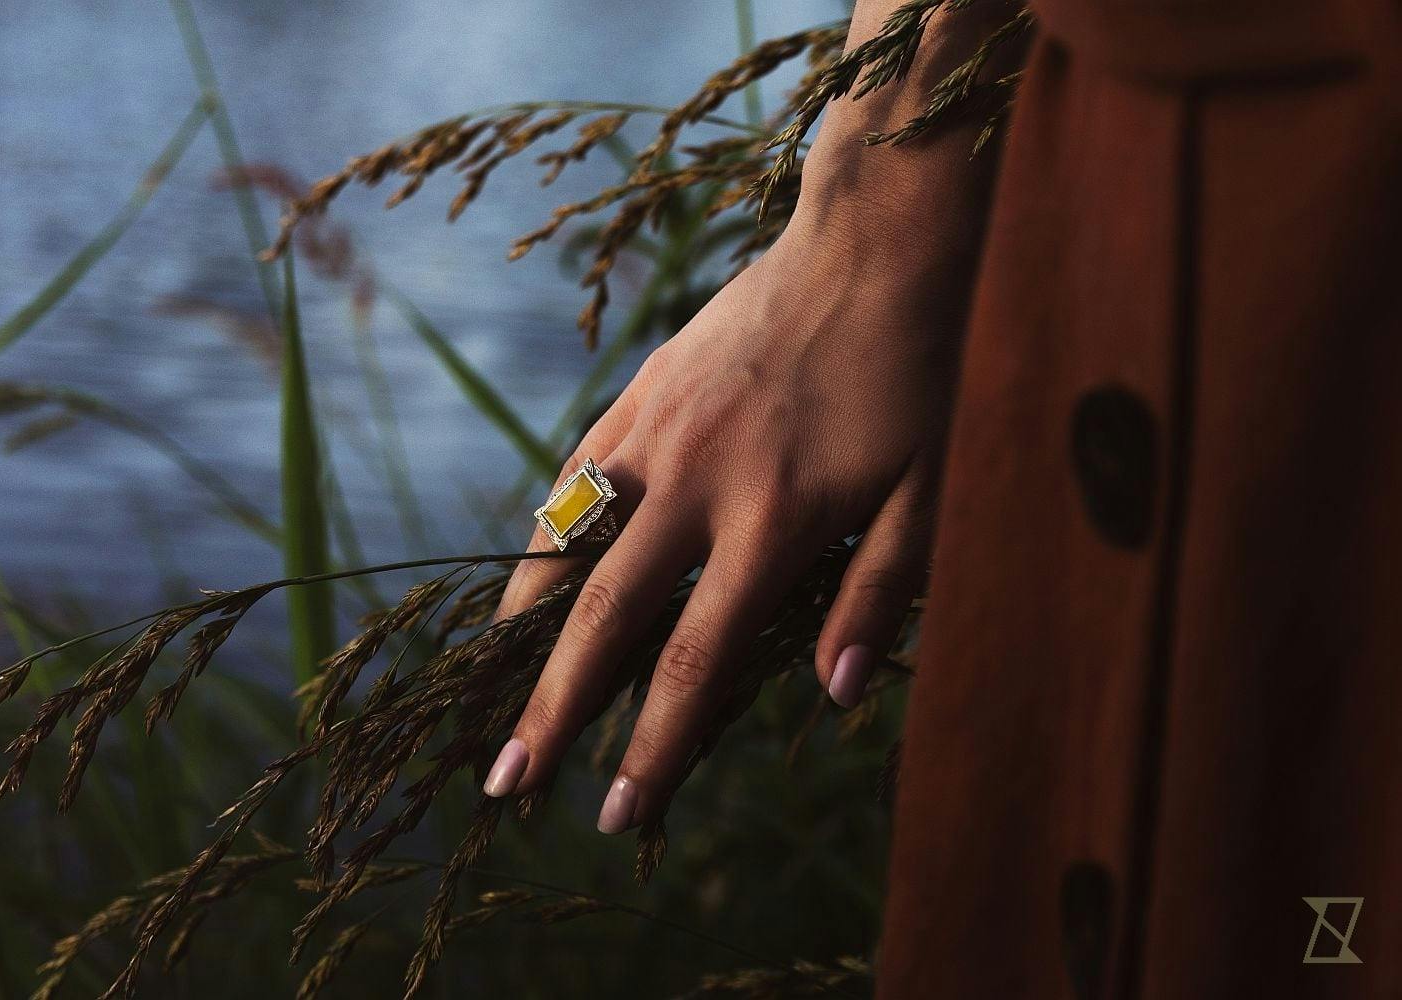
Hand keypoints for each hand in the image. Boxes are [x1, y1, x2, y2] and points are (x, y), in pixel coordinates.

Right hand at [480, 220, 960, 833]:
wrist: (873, 248)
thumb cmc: (916, 377)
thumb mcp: (929, 493)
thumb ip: (879, 596)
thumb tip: (832, 695)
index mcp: (772, 523)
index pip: (693, 662)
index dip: (651, 748)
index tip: (617, 813)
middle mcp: (694, 485)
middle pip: (602, 619)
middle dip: (552, 710)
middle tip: (506, 783)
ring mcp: (654, 434)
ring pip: (564, 544)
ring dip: (523, 628)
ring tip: (490, 690)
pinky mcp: (638, 394)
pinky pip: (572, 478)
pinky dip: (544, 537)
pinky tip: (531, 578)